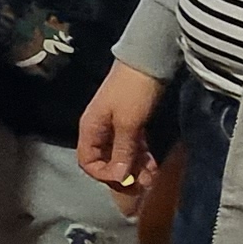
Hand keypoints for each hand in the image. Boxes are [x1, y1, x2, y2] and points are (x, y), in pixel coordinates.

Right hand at [75, 63, 164, 212]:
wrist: (150, 60)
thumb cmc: (133, 90)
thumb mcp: (128, 122)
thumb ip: (123, 151)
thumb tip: (120, 178)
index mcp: (90, 129)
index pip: (88, 162)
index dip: (104, 174)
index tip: (124, 178)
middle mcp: (100, 131)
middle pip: (106, 162)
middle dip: (124, 175)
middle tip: (144, 184)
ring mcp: (116, 127)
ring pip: (121, 157)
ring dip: (135, 169)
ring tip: (153, 177)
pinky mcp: (132, 124)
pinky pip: (132, 148)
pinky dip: (141, 158)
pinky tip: (154, 165)